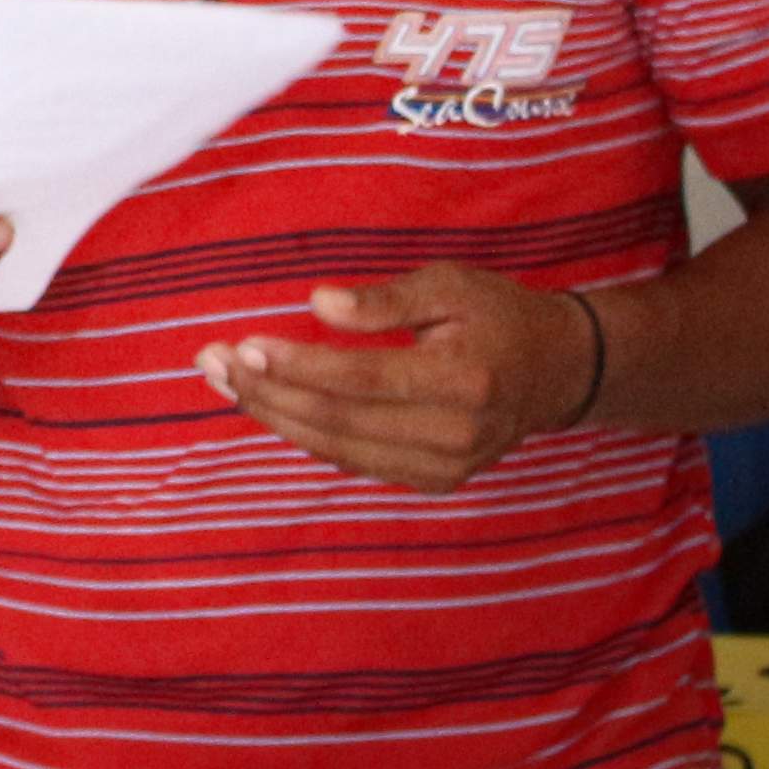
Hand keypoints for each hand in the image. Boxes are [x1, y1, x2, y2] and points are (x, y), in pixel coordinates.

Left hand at [200, 267, 600, 490]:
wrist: (558, 372)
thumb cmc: (497, 316)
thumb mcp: (450, 286)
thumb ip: (383, 300)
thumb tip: (316, 304)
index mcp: (465, 381)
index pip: (362, 379)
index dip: (297, 365)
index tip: (243, 344)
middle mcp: (457, 434)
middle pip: (339, 420)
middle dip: (267, 392)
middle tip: (210, 361)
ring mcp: (446, 466)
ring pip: (338, 448)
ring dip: (273, 415)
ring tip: (221, 380)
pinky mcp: (434, 481)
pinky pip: (353, 462)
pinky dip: (304, 435)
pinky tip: (266, 404)